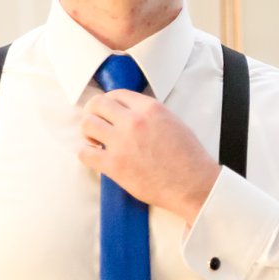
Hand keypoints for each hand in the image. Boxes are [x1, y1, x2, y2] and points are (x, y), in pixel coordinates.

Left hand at [77, 89, 219, 223]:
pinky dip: (86, 153)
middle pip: (97, 105)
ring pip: (87, 125)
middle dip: (93, 113)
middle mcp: (134, 121)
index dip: (109, 102)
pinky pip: (85, 153)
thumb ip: (150, 114)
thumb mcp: (174, 123)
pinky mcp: (114, 165)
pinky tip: (95, 156)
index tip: (107, 111)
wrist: (193, 185)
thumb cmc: (189, 157)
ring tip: (95, 141)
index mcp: (150, 108)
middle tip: (96, 123)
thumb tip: (132, 114)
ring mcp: (122, 143)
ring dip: (88, 132)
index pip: (117, 94)